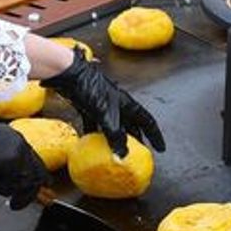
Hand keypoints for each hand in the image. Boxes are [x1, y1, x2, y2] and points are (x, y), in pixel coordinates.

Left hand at [42, 56, 165, 157]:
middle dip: (136, 139)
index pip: (147, 121)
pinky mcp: (88, 106)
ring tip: (117, 152)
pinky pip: (95, 124)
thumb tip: (122, 156)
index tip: (160, 148)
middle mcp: (117, 104)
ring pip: (114, 126)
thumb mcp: (105, 114)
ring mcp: (103, 105)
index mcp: (127, 103)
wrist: (69, 75)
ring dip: (116, 138)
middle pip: (131, 124)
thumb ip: (114, 134)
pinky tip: (92, 142)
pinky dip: (95, 134)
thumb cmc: (90, 88)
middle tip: (139, 154)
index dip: (155, 135)